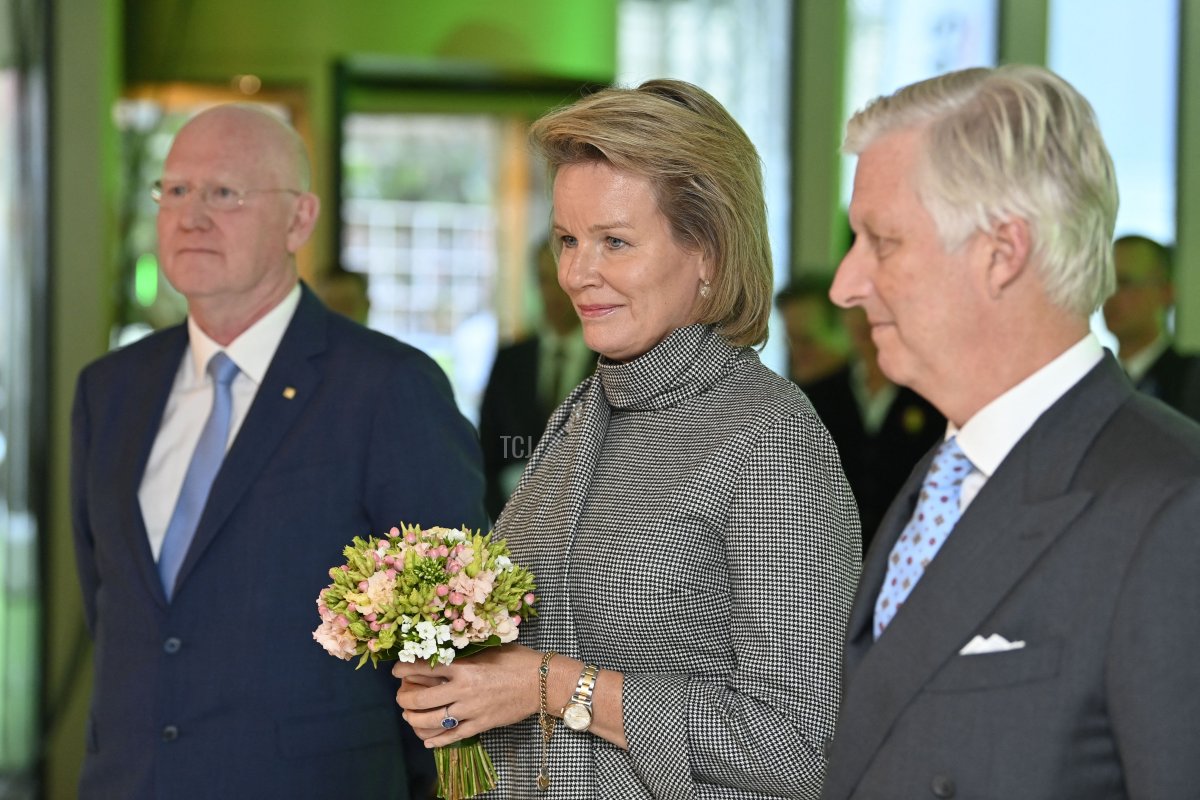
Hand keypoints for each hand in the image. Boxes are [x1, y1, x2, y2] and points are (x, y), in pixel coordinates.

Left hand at [393, 643, 542, 746]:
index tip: (396, 670)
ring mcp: (471, 710)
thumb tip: (442, 651)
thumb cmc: (517, 660)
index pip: (424, 668)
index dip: (405, 669)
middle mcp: (463, 689)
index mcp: (464, 667)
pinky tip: (427, 740)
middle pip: (421, 699)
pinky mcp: (480, 725)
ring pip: (432, 721)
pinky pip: (453, 736)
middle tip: (400, 696)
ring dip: (414, 720)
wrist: (541, 682)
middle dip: (404, 699)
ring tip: (409, 716)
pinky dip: (437, 740)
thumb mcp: (488, 648)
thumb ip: (464, 652)